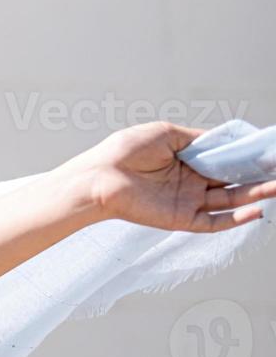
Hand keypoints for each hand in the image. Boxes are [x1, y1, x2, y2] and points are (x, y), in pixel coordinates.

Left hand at [61, 121, 274, 230]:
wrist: (98, 177)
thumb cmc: (124, 152)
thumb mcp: (166, 134)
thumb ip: (197, 138)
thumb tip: (225, 139)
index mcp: (187, 161)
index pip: (225, 160)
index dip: (247, 156)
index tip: (270, 151)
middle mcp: (190, 182)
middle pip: (233, 181)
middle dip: (259, 175)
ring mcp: (187, 201)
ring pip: (230, 201)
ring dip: (256, 194)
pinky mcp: (180, 218)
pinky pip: (214, 222)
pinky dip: (236, 219)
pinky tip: (257, 210)